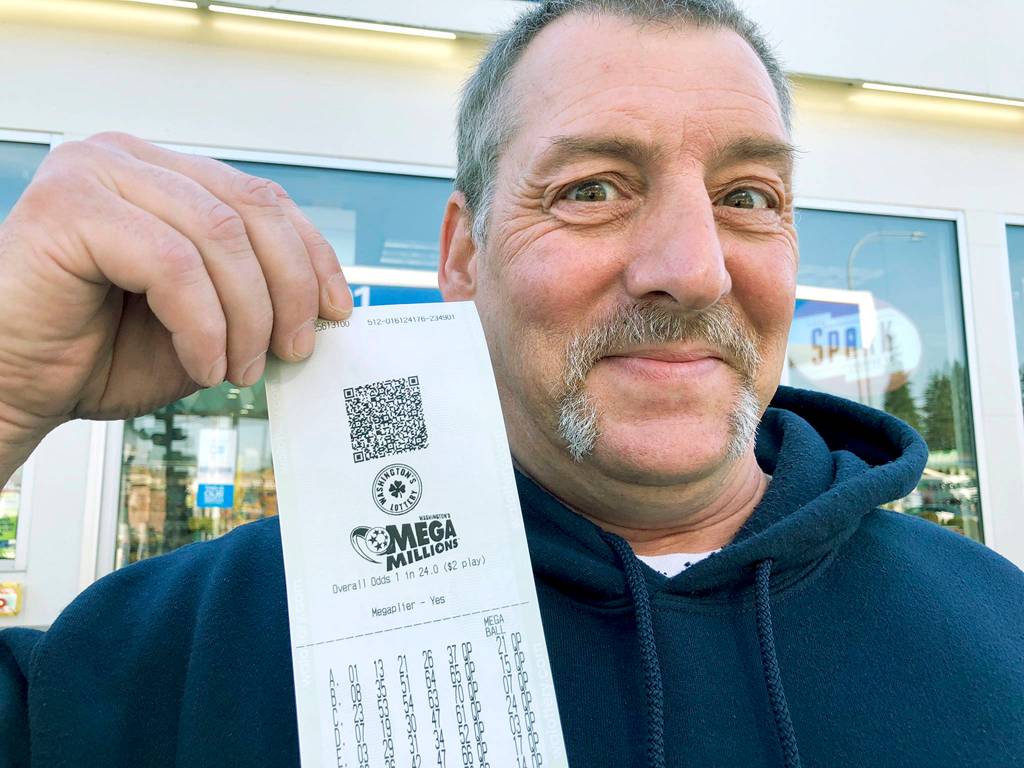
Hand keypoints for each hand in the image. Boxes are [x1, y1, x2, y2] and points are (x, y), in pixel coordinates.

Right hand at [0, 132, 352, 466]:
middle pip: (252, 210)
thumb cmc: (96, 354)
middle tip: (295, 348)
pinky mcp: (71, 207)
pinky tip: (204, 362)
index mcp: (166, 177)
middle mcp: (132, 160)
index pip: (264, 200)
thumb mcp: (203, 326)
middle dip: (289, 289)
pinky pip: (174, 266)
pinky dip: (203, 325)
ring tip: (240, 368)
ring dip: (246, 317)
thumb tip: (322, 307)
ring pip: (219, 238)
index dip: (312, 255)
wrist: (14, 385)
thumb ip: (253, 301)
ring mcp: (97, 173)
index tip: (337, 308)